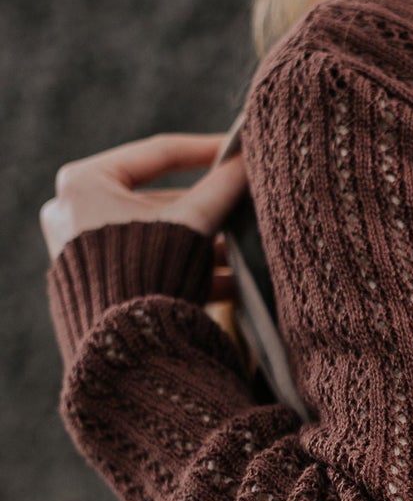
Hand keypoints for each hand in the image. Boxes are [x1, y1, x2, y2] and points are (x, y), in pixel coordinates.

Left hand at [40, 132, 248, 263]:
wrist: (122, 350)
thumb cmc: (147, 275)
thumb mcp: (191, 223)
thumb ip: (222, 188)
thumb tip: (252, 162)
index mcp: (84, 182)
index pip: (159, 154)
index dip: (208, 150)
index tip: (242, 150)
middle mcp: (73, 210)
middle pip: (160, 199)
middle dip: (209, 210)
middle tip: (247, 206)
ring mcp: (79, 247)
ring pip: (158, 234)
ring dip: (203, 243)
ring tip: (244, 253)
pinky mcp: (92, 280)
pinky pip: (146, 260)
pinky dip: (184, 265)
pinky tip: (229, 283)